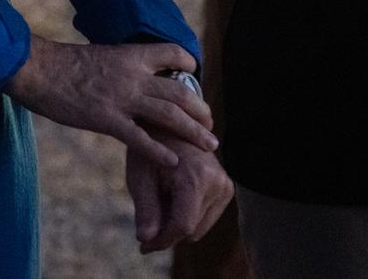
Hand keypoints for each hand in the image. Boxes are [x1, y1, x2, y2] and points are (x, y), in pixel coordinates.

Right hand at [5, 37, 214, 167]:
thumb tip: (129, 74)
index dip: (188, 65)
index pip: (172, 54)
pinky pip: (140, 139)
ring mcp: (122, 99)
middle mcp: (133, 76)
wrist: (38, 69)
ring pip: (169, 116)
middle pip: (179, 93)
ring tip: (208, 144)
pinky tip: (173, 162)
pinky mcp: (107, 120)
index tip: (194, 76)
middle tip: (210, 124)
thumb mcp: (100, 56)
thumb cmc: (64, 64)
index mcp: (131, 56)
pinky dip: (159, 152)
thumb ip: (120, 67)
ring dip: (192, 132)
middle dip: (200, 110)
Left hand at [126, 135, 234, 252]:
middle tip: (148, 213)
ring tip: (161, 196)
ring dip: (178, 221)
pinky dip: (188, 214)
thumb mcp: (140, 175)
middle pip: (192, 230)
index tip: (143, 245)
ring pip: (199, 227)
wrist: (172, 120)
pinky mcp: (227, 188)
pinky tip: (174, 193)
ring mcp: (226, 186)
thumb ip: (145, 209)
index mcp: (197, 178)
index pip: (183, 226)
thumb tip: (146, 240)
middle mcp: (218, 183)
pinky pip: (205, 217)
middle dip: (168, 230)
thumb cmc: (151, 145)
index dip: (161, 241)